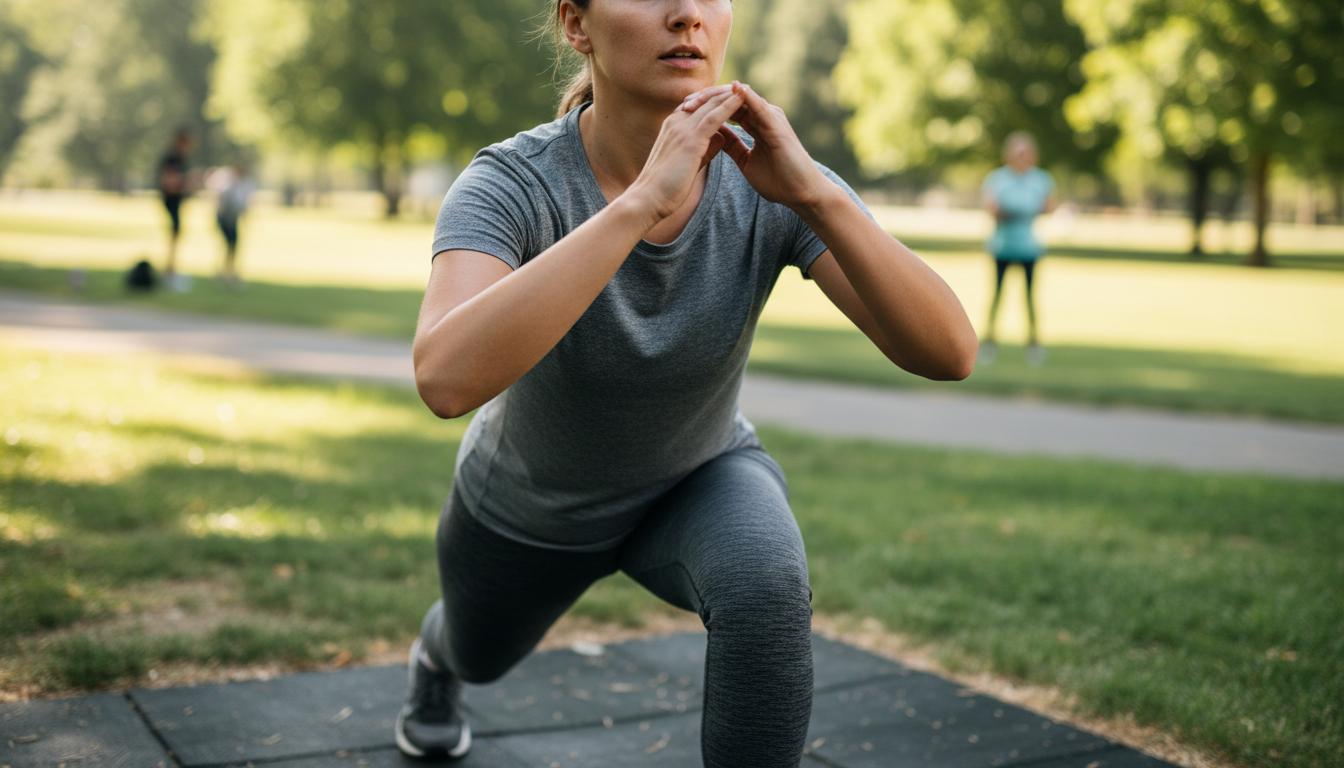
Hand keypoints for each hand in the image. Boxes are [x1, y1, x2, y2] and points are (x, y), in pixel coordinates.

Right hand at [626, 89, 745, 220]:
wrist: (648, 199)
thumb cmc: (665, 187)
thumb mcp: (688, 161)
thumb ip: (704, 147)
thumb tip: (721, 138)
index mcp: (673, 126)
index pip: (699, 105)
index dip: (717, 100)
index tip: (735, 96)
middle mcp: (676, 121)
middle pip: (706, 100)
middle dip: (726, 93)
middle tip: (746, 86)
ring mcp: (682, 128)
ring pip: (711, 104)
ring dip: (731, 95)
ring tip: (749, 87)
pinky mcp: (690, 139)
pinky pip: (714, 117)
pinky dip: (729, 106)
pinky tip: (743, 100)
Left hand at [680, 81, 828, 209]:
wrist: (801, 193)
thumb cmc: (778, 180)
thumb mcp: (745, 161)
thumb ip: (732, 146)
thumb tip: (714, 138)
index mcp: (755, 123)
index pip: (726, 109)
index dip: (704, 109)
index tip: (682, 113)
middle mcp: (763, 115)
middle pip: (730, 99)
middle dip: (706, 100)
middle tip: (683, 104)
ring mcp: (771, 117)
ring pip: (740, 98)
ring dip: (718, 97)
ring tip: (697, 98)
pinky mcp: (777, 124)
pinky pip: (759, 105)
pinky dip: (745, 96)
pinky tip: (732, 90)